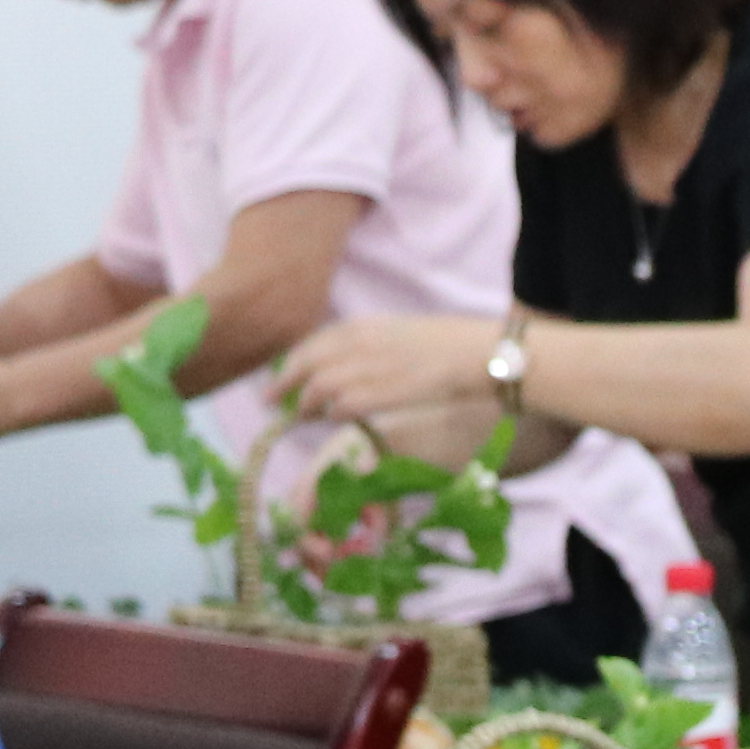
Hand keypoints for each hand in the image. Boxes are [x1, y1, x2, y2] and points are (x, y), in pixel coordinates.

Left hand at [269, 312, 507, 437]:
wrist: (481, 354)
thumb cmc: (451, 347)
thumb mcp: (402, 336)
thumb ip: (372, 349)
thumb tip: (351, 367)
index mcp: (366, 326)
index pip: (314, 342)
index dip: (292, 361)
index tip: (279, 375)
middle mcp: (361, 343)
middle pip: (307, 363)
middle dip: (283, 383)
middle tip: (268, 401)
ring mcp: (370, 367)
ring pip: (319, 387)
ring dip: (305, 404)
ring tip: (298, 418)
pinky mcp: (383, 393)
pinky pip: (342, 407)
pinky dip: (333, 415)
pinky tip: (334, 421)